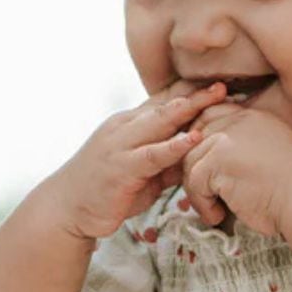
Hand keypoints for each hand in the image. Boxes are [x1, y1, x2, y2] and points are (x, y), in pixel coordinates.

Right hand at [40, 79, 229, 239]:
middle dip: (197, 93)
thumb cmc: (107, 190)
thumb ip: (167, 160)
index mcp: (129, 124)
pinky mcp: (120, 168)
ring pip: (159, 121)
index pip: (164, 100)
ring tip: (216, 97)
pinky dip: (175, 145)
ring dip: (190, 108)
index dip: (191, 90)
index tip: (220, 82)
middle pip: (166, 104)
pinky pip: (152, 154)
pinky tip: (194, 138)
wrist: (65, 209)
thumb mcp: (143, 172)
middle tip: (226, 82)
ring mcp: (120, 145)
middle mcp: (124, 127)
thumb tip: (196, 156)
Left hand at [180, 101, 291, 237]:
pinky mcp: (219, 159)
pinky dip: (202, 205)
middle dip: (194, 170)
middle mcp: (239, 121)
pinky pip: (194, 183)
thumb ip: (243, 152)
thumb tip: (209, 167)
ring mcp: (228, 138)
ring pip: (190, 163)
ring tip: (216, 212)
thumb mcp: (269, 159)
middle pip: (194, 140)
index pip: (212, 117)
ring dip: (199, 193)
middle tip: (205, 198)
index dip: (200, 142)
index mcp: (254, 118)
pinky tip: (218, 217)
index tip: (205, 170)